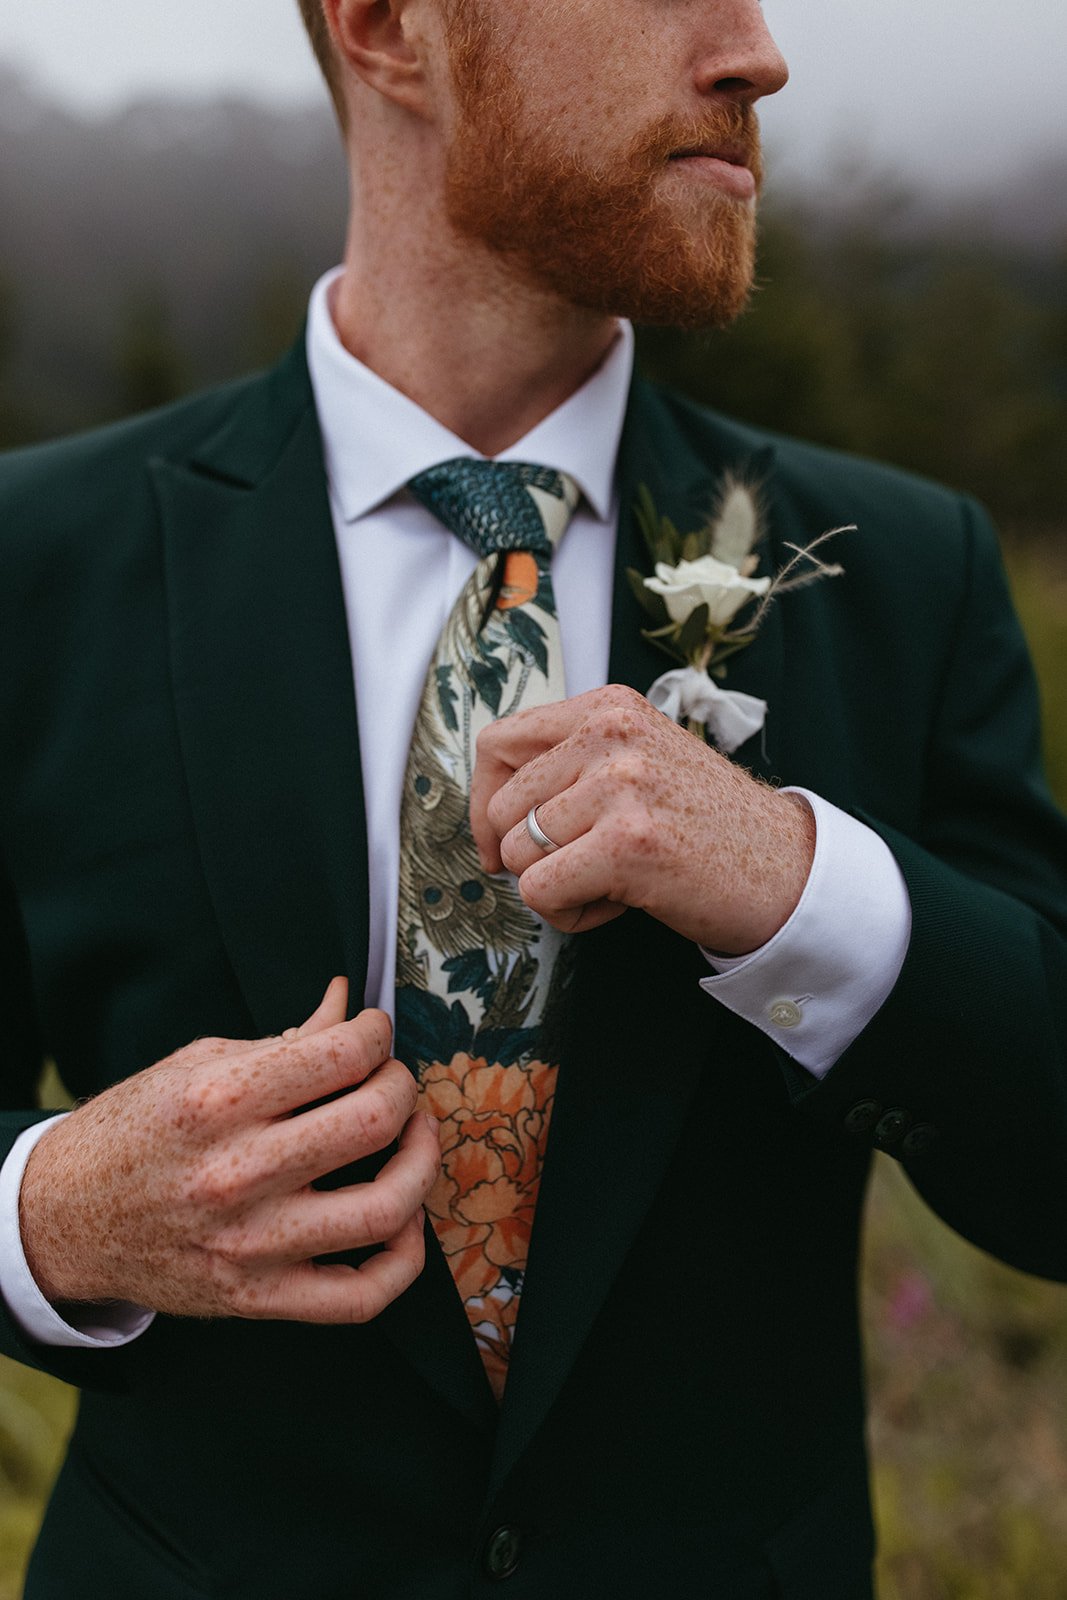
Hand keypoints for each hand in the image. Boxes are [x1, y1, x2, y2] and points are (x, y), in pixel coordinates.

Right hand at [19, 979, 440, 1323]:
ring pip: (384, 1210)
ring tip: (414, 1139)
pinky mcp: (257, 1297)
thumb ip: (284, 1040)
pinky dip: (404, 1260)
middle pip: (373, 1122)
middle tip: (392, 1080)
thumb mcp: (195, 1064)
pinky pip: (360, 1297)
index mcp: (219, 1102)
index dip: (377, 1033)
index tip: (374, 1033)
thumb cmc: (135, 1131)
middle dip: (402, 1088)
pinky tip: (405, 1222)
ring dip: (421, 1165)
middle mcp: (238, 1173)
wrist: (63, 1219)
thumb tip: (345, 1002)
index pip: (341, 1055)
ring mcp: (251, 1244)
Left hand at [471, 684, 814, 955]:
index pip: (498, 743)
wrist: (785, 869)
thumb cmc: (705, 825)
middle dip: (527, 856)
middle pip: (503, 808)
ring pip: (519, 854)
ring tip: (611, 882)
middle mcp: (611, 733)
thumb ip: (571, 763)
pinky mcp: (627, 842)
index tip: (501, 841)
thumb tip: (488, 808)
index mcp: (609, 707)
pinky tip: (616, 904)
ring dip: (556, 887)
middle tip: (584, 867)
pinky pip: (540, 891)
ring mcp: (620, 784)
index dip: (485, 803)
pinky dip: (569, 913)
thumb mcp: (638, 761)